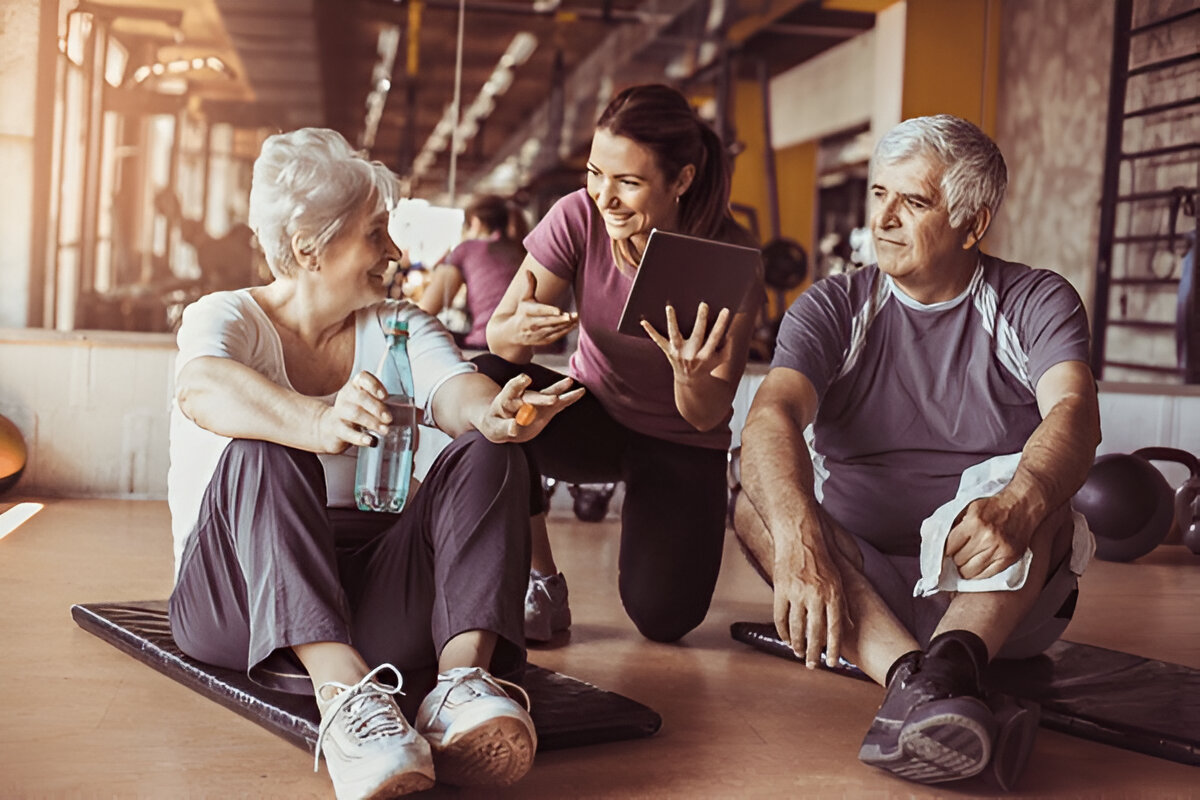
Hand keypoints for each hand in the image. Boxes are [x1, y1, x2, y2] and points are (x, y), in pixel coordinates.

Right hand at [315, 370, 422, 453]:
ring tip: (385, 431)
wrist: (330, 428)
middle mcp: (346, 396)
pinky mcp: (335, 429)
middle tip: (389, 418)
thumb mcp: (369, 404)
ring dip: (371, 422)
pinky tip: (370, 441)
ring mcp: (339, 412)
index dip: (374, 385)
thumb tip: (419, 411)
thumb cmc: (358, 414)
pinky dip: (360, 437)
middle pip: (360, 398)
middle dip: (377, 407)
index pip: (363, 378)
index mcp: (356, 386)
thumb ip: (387, 403)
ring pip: (354, 414)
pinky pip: (347, 432)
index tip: (385, 396)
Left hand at [477, 373, 585, 442]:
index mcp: (507, 399)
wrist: (503, 424)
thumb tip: (515, 427)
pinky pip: (559, 403)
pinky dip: (568, 398)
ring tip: (570, 382)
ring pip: (548, 394)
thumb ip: (506, 428)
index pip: (512, 387)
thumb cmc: (496, 425)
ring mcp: (537, 401)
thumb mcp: (497, 430)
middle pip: (533, 395)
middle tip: (554, 400)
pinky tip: (580, 392)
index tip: (526, 378)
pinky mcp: (546, 409)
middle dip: (543, 398)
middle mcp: (524, 396)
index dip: (519, 382)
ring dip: (559, 389)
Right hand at [508, 271, 577, 346]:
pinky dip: (564, 331)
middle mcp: (530, 324)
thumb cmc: (522, 312)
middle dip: (558, 320)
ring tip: (575, 318)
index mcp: (526, 312)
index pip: (538, 311)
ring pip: (552, 330)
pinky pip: (555, 336)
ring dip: (564, 325)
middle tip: (570, 316)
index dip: (548, 311)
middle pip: (546, 322)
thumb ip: (529, 286)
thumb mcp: (524, 299)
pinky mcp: (542, 341)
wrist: (513, 333)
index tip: (558, 310)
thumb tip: (528, 270)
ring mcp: (536, 334)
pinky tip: (574, 325)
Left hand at [641, 302, 732, 381]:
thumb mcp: (721, 358)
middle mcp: (691, 355)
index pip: (715, 338)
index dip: (721, 324)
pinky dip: (651, 331)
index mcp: (706, 356)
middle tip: (704, 304)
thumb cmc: (708, 364)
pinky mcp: (668, 352)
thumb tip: (729, 327)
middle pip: (697, 335)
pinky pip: (658, 340)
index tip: (725, 310)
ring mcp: (678, 353)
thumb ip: (727, 344)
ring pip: (675, 336)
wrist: (690, 381)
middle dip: (701, 320)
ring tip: (670, 307)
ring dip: (672, 322)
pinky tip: (643, 321)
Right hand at [773, 519, 848, 668]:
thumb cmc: (821, 557)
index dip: (834, 649)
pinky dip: (782, 630)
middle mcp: (816, 595)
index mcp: (833, 594)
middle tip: (812, 666)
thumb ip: (844, 604)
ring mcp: (796, 593)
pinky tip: (786, 638)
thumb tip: (850, 627)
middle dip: (813, 653)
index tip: (832, 664)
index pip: (835, 628)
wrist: (799, 536)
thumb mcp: (839, 580)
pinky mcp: (780, 589)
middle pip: (814, 632)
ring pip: (796, 627)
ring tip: (798, 653)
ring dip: (797, 644)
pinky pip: (780, 617)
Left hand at [945, 492, 1031, 579]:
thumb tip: (937, 541)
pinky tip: (977, 566)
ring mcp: (999, 549)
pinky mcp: (1009, 558)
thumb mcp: (969, 507)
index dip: (944, 551)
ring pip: (971, 571)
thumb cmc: (993, 506)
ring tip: (966, 562)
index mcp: (974, 522)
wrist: (1023, 504)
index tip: (945, 552)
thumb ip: (954, 523)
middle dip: (955, 559)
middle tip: (957, 555)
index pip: (949, 547)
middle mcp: (986, 537)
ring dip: (965, 568)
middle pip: (959, 560)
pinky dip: (978, 574)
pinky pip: (987, 575)